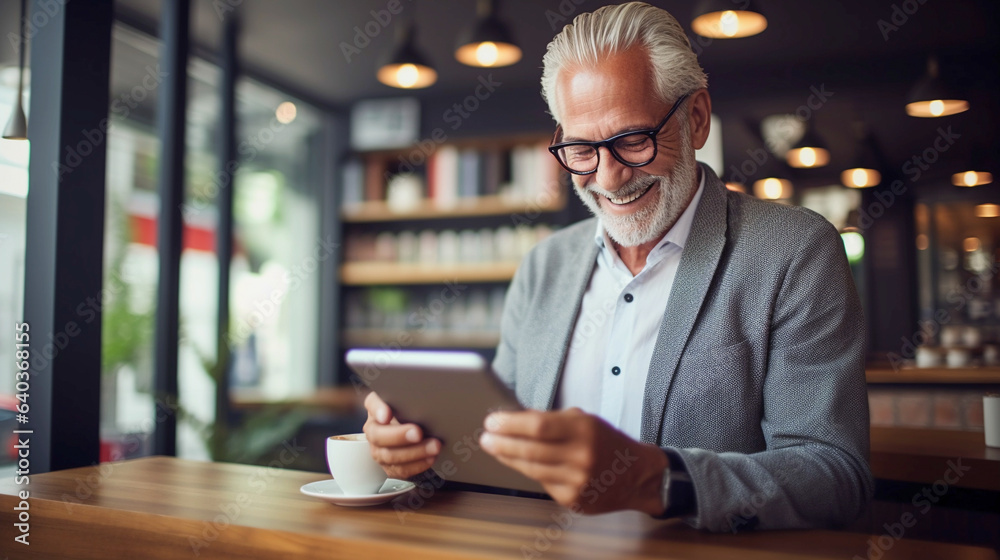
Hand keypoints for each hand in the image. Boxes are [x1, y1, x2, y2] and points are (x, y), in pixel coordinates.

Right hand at [362, 392, 440, 478]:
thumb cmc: (409, 411)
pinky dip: (417, 465)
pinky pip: (400, 470)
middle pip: (379, 436)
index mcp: (376, 408)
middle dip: (399, 436)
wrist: (410, 428)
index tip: (387, 414)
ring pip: (390, 456)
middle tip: (418, 432)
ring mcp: (379, 450)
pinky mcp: (389, 467)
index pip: (372, 404)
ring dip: (414, 453)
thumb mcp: (407, 399)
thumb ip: (409, 396)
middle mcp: (374, 430)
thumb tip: (424, 394)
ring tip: (433, 446)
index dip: (378, 410)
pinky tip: (430, 458)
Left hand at [478, 408, 667, 514]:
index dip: (510, 424)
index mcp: (584, 429)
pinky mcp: (573, 499)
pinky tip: (521, 463)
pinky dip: (529, 472)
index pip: (537, 426)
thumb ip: (552, 420)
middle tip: (485, 436)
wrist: (636, 475)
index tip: (492, 421)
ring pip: (531, 469)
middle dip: (501, 442)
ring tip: (494, 447)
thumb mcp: (585, 421)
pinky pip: (542, 483)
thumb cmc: (606, 442)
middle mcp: (581, 456)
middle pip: (529, 449)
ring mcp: (577, 481)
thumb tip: (514, 419)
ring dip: (507, 457)